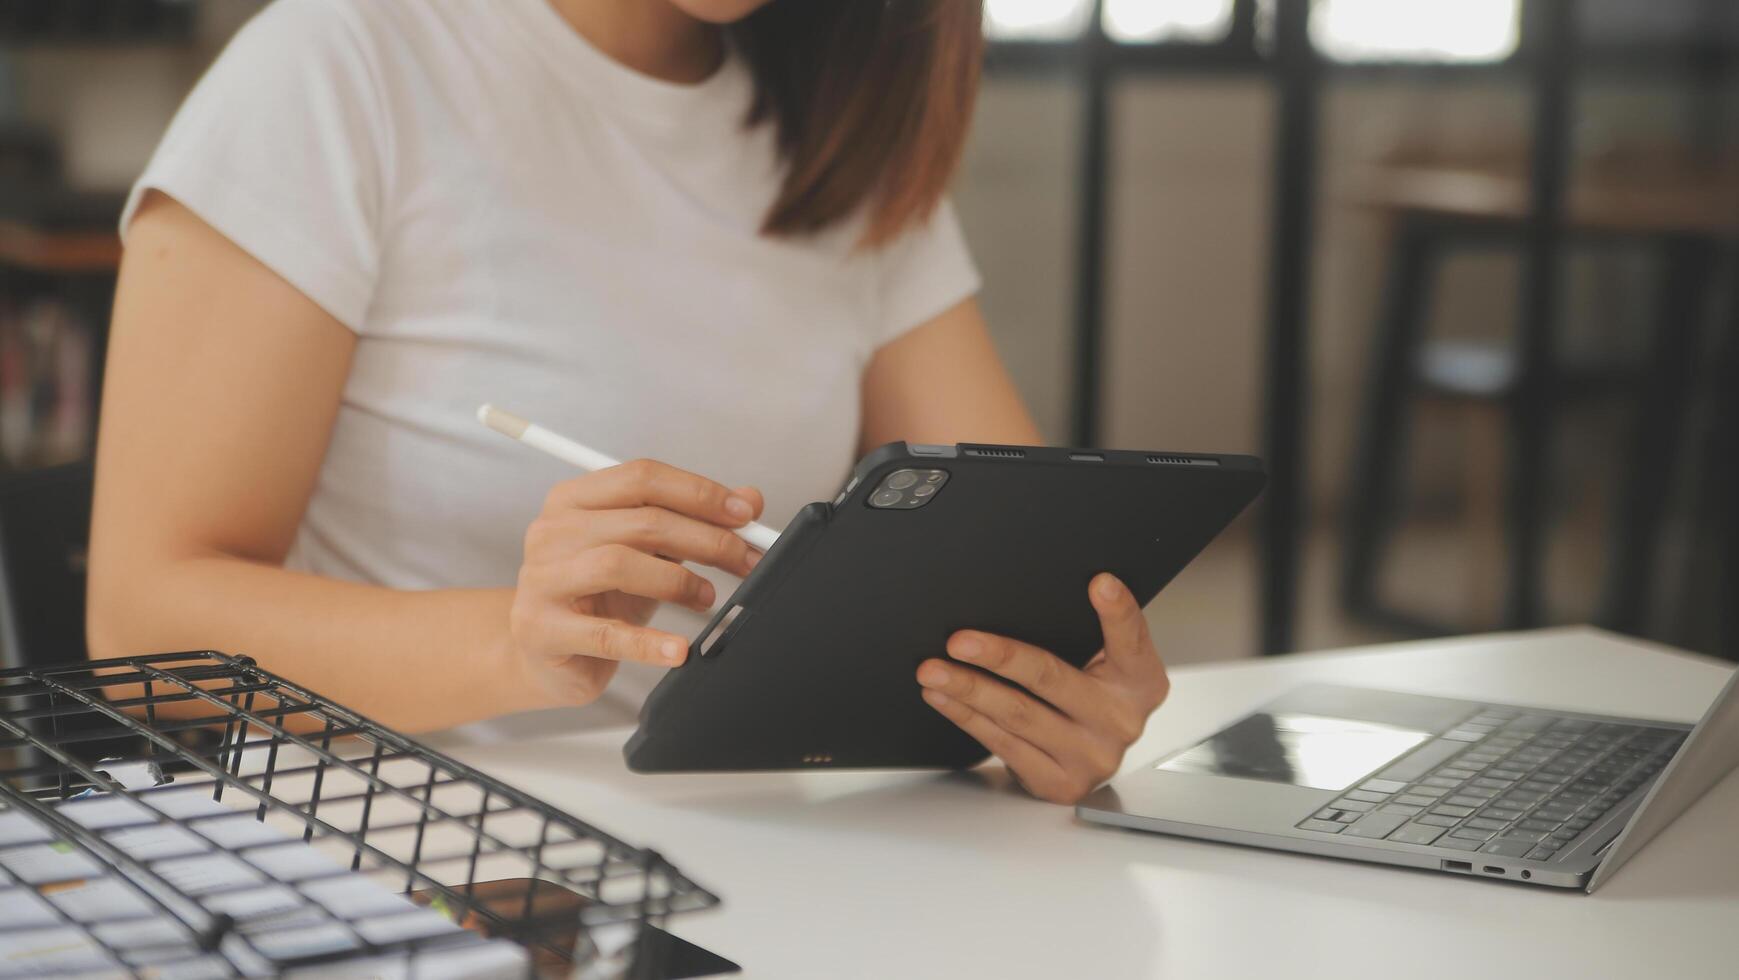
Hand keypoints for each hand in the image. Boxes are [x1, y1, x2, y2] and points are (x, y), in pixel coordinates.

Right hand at [509, 459, 764, 705]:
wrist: (541, 655)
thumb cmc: (596, 597)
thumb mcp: (647, 554)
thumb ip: (692, 522)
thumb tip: (749, 500)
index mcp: (574, 499)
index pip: (643, 477)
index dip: (700, 493)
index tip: (744, 514)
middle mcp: (552, 531)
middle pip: (643, 520)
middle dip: (708, 539)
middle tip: (745, 560)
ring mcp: (543, 579)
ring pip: (620, 564)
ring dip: (679, 581)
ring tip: (707, 599)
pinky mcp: (542, 630)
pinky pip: (606, 634)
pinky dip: (650, 643)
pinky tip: (679, 650)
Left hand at [915, 573, 1169, 803]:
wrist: (1089, 758)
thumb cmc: (1091, 695)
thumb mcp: (1106, 663)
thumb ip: (1089, 633)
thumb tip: (1026, 595)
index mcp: (1140, 682)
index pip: (1131, 640)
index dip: (1118, 612)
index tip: (1099, 583)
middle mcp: (1121, 720)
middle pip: (1052, 678)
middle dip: (999, 657)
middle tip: (959, 641)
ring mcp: (1091, 757)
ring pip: (1018, 714)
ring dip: (968, 688)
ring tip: (934, 670)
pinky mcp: (1059, 783)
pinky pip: (1002, 743)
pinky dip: (967, 716)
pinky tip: (945, 698)